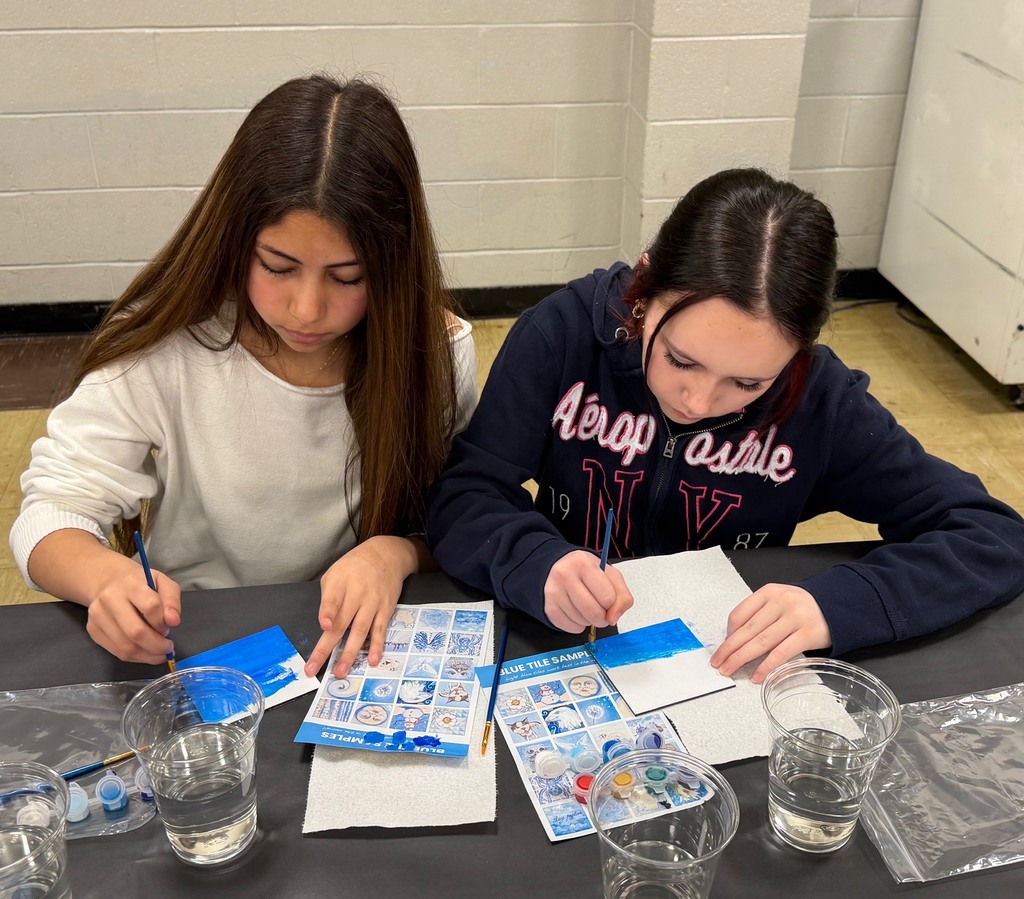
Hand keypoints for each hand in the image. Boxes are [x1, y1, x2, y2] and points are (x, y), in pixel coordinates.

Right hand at [85, 558, 180, 664]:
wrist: (109, 582)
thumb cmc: (141, 583)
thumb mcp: (162, 582)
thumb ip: (171, 600)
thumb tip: (174, 621)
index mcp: (131, 584)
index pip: (150, 607)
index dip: (163, 622)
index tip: (170, 626)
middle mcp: (110, 599)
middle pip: (136, 632)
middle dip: (157, 645)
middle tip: (168, 647)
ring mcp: (98, 616)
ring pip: (125, 647)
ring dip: (148, 655)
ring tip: (159, 652)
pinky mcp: (92, 630)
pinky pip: (117, 652)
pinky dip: (136, 657)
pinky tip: (146, 652)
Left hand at [304, 536, 412, 677]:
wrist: (386, 555)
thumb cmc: (354, 568)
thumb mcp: (335, 574)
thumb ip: (328, 598)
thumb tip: (324, 625)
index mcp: (339, 582)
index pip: (332, 598)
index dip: (328, 612)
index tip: (324, 625)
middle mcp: (357, 593)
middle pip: (341, 622)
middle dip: (327, 647)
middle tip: (314, 667)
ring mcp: (372, 603)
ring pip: (360, 631)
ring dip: (350, 653)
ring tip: (340, 671)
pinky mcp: (385, 610)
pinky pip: (380, 630)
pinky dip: (377, 646)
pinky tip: (373, 660)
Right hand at [543, 550, 633, 632]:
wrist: (561, 569)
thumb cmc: (587, 573)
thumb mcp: (611, 576)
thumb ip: (622, 597)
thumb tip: (613, 619)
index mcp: (583, 564)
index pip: (608, 597)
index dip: (612, 603)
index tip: (607, 598)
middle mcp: (565, 575)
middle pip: (594, 612)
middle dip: (602, 617)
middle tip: (601, 610)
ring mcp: (554, 592)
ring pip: (582, 622)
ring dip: (590, 620)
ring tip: (587, 606)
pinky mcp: (549, 608)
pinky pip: (571, 628)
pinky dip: (578, 625)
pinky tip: (577, 611)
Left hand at [709, 583, 830, 683]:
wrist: (838, 605)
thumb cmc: (803, 606)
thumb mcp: (779, 600)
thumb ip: (759, 614)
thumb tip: (734, 639)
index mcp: (769, 592)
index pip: (739, 614)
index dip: (727, 634)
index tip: (722, 648)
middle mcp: (781, 602)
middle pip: (747, 630)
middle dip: (729, 650)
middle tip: (717, 663)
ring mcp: (795, 618)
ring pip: (761, 642)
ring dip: (741, 659)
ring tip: (729, 670)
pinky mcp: (807, 634)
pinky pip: (781, 653)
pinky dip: (766, 666)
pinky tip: (756, 676)